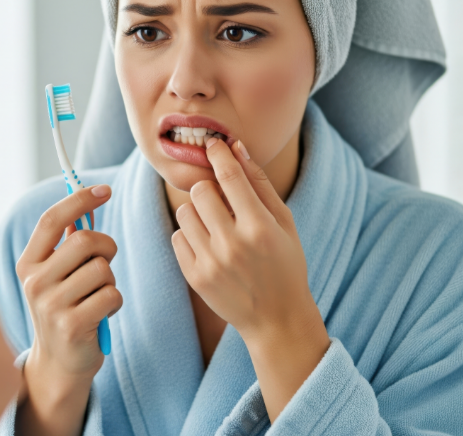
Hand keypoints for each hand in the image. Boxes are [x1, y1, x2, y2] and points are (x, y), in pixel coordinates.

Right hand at [15, 184, 121, 435]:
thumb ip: (66, 243)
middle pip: (84, 241)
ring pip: (102, 269)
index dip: (79, 199)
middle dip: (106, 246)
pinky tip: (101, 314)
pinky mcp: (72, 325)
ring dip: (110, 280)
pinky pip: (112, 295)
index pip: (51, 220)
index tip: (105, 189)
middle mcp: (34, 282)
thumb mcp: (56, 274)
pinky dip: (115, 301)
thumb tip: (87, 199)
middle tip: (106, 260)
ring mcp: (51, 305)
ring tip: (97, 295)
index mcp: (28, 263)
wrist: (59, 362)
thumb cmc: (64, 308)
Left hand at [171, 138, 328, 420]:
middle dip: (209, 188)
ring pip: (184, 212)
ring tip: (216, 224)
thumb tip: (236, 147)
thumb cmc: (285, 264)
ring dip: (198, 211)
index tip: (213, 144)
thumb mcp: (284, 222)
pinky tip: (209, 244)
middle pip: (200, 190)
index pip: (229, 176)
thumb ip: (259, 184)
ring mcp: (210, 263)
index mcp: (259, 227)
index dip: (218, 153)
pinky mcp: (194, 277)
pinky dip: (190, 235)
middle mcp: (232, 244)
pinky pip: (177, 237)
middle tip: (221, 198)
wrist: (277, 319)